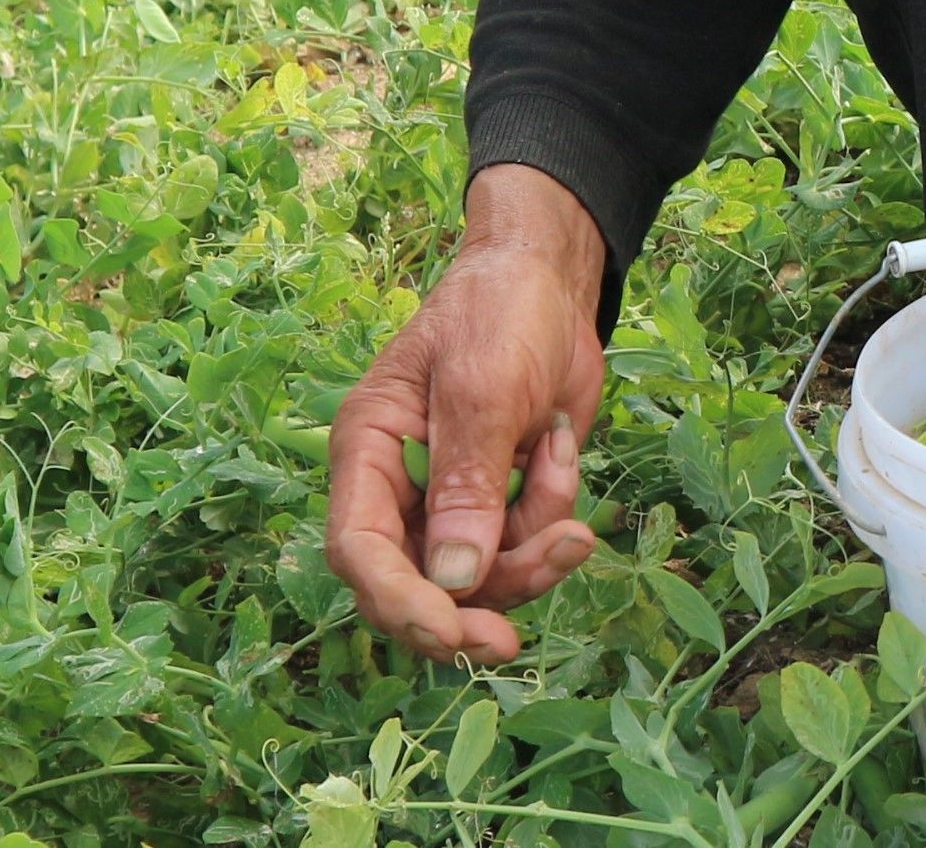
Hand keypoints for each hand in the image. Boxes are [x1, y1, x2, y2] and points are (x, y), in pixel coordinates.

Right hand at [325, 164, 610, 663]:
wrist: (552, 282)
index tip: (448, 632)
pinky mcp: (500, 502)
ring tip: (566, 487)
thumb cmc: (500, 314)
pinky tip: (559, 447)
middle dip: (468, 609)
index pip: (359, 549)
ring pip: (479, 577)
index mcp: (367, 451)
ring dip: (529, 552)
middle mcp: (398, 488)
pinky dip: (550, 510)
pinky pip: (523, 544)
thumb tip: (452, 579)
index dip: (396, 602)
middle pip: (416, 584)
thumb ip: (466, 483)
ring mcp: (451, 501)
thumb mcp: (484, 388)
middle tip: (510, 642)